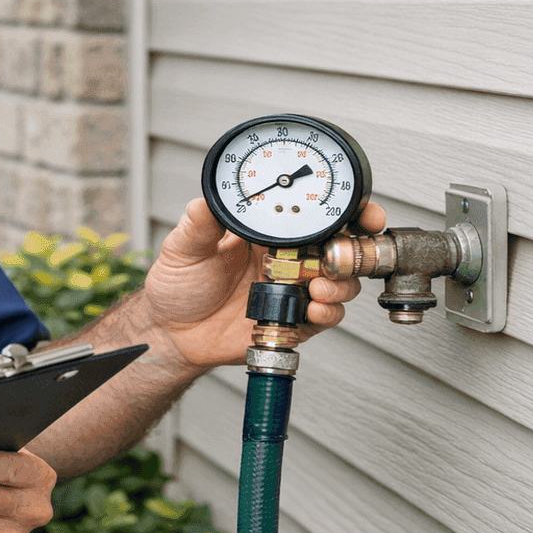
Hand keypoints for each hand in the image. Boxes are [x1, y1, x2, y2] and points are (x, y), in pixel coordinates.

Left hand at [138, 197, 386, 369]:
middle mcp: (286, 258)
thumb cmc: (178, 286)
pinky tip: (315, 309)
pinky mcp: (293, 320)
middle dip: (359, 244)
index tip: (360, 206)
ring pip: (339, 281)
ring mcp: (292, 289)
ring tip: (320, 286)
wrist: (172, 332)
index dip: (342, 207)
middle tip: (355, 245)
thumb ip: (198, 226)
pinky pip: (325, 316)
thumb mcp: (183, 249)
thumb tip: (205, 200)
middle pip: (339, 245)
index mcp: (266, 233)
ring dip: (341, 281)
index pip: (312, 212)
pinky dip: (329, 312)